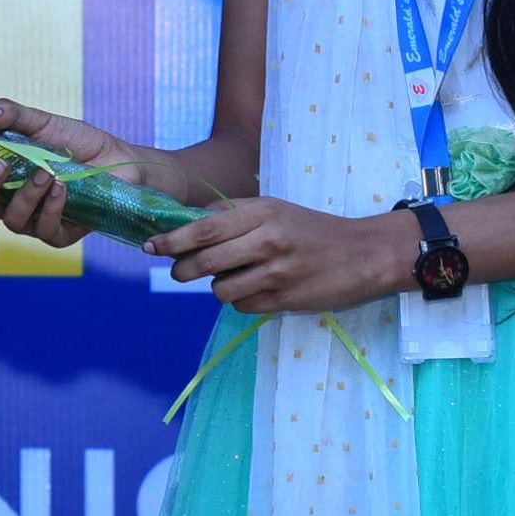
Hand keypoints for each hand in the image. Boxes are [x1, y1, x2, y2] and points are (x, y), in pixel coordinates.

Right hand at [0, 99, 151, 249]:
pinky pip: (45, 230)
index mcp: (1, 177)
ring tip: (46, 172)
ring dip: (26, 195)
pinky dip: (51, 209)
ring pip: (12, 220)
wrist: (120, 160)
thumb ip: (15, 117)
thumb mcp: (45, 122)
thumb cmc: (78, 142)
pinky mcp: (59, 235)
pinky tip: (62, 188)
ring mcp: (34, 221)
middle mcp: (11, 202)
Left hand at [144, 198, 408, 314]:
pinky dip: (240, 301)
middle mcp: (266, 240)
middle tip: (179, 271)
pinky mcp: (285, 299)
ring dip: (216, 287)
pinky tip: (253, 290)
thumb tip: (187, 222)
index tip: (151, 246)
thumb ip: (234, 214)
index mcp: (261, 212)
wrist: (363, 253)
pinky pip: (242, 306)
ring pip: (220, 289)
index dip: (173, 240)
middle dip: (182, 270)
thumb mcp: (275, 209)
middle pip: (205, 261)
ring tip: (228, 278)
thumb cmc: (312, 228)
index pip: (204, 228)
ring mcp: (276, 272)